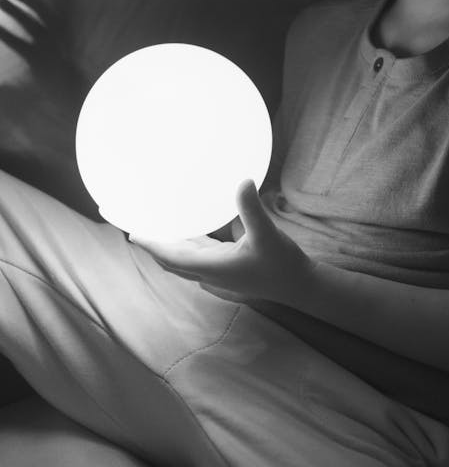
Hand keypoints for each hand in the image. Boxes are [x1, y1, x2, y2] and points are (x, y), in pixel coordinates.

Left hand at [0, 0, 86, 101]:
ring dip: (14, 9)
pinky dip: (6, 33)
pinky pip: (19, 43)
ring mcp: (49, 48)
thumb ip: (52, 38)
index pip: (56, 6)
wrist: (73, 99)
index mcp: (65, 33)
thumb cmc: (64, 77)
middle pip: (44, 10)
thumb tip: (40, 24)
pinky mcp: (38, 61)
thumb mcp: (62, 56)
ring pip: (30, 22)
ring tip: (0, 0)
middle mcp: (59, 38)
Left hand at [130, 180, 311, 306]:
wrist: (298, 285)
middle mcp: (210, 272)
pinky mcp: (227, 268)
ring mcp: (218, 272)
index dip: (152, 245)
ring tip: (156, 227)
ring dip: (168, 247)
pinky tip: (189, 231)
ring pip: (183, 260)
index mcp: (213, 268)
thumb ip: (252, 209)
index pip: (172, 257)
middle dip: (153, 246)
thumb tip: (243, 181)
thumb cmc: (282, 263)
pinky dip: (186, 246)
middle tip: (137, 228)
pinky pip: (197, 257)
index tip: (133, 234)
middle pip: (171, 260)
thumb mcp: (267, 234)